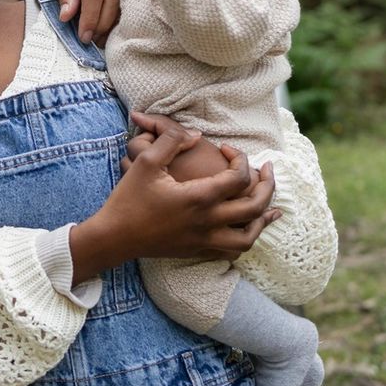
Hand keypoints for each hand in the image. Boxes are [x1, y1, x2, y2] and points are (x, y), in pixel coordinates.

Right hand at [71, 112, 277, 280]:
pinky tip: (246, 229)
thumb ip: (171, 141)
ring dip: (263, 219)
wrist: (114, 237)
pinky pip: (232, 251)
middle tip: (267, 170)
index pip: (239, 177)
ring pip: (249, 236)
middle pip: (255, 207)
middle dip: (268, 186)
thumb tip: (196, 134)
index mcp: (198, 197)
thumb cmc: (129, 198)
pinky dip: (245, 239)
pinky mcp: (197, 250)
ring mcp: (204, 239)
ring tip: (270, 206)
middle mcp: (207, 221)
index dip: (240, 159)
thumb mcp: (146, 162)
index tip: (227, 149)